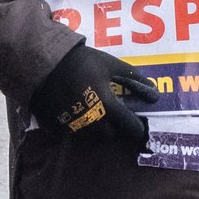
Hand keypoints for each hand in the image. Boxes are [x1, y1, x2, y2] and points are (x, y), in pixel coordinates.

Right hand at [31, 43, 158, 147]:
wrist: (43, 61)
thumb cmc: (80, 61)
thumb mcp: (110, 64)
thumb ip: (133, 78)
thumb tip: (155, 94)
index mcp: (106, 105)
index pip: (129, 126)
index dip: (137, 128)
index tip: (139, 126)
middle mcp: (91, 120)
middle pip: (110, 135)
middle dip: (114, 127)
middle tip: (113, 115)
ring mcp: (73, 125)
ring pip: (92, 137)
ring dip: (97, 129)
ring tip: (95, 113)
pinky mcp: (57, 127)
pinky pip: (74, 133)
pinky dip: (79, 127)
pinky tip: (78, 112)